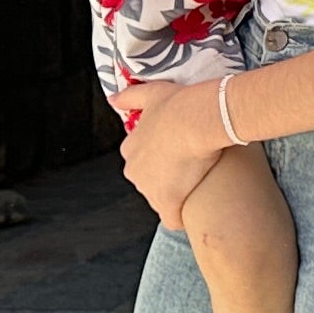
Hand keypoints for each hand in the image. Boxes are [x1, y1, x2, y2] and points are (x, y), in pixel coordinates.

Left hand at [120, 81, 234, 226]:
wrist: (198, 119)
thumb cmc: (180, 105)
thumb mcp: (151, 94)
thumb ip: (130, 97)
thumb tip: (113, 99)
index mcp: (131, 149)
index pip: (143, 163)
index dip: (163, 161)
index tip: (181, 156)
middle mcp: (134, 171)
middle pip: (151, 183)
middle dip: (169, 181)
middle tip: (194, 170)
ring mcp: (149, 188)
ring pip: (162, 199)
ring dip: (178, 197)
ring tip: (201, 186)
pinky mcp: (168, 201)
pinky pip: (173, 219)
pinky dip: (183, 217)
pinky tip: (196, 211)